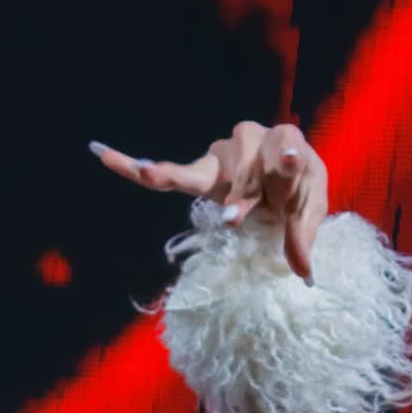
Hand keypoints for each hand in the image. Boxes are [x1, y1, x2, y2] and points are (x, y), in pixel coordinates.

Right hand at [92, 121, 328, 279]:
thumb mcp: (308, 212)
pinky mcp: (200, 170)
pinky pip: (168, 173)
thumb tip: (304, 275)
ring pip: (217, 173)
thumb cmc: (297, 194)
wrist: (281, 183)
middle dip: (247, 191)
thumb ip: (303, 236)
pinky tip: (103, 155)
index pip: (283, 145)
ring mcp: (222, 152)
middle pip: (247, 162)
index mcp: (286, 142)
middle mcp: (251, 137)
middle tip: (241, 217)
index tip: (285, 161)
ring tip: (238, 217)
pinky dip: (132, 167)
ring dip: (227, 195)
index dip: (282, 158)